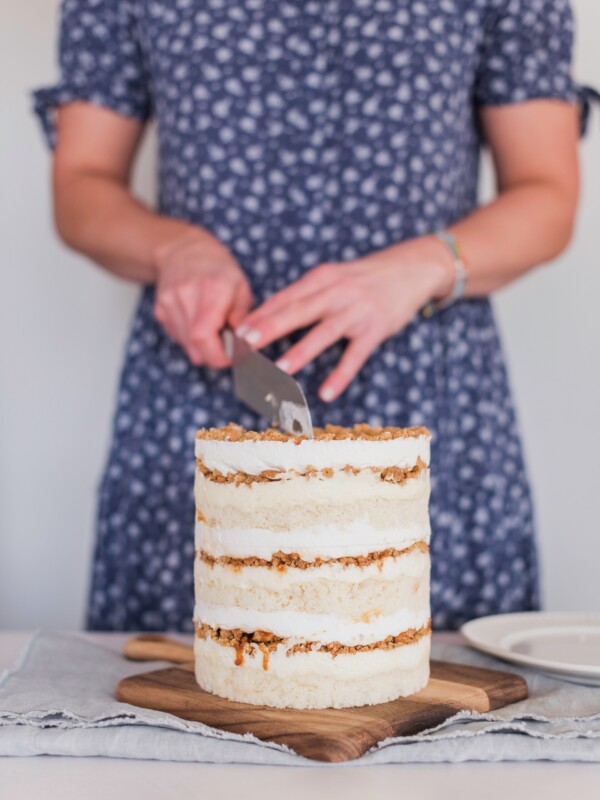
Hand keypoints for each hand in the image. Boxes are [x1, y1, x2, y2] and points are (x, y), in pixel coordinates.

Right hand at [153, 228, 252, 367]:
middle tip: (226, 349)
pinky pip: (178, 337)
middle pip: (195, 345)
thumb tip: (243, 343)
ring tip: (214, 330)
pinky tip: (198, 323)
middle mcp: (186, 295)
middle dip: (213, 355)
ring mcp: (169, 302)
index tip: (233, 356)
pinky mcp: (160, 309)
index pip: (204, 336)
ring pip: (186, 344)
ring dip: (202, 347)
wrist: (183, 251)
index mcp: (211, 288)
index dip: (218, 355)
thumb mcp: (241, 287)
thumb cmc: (219, 270)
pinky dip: (190, 339)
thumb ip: (243, 316)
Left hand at [237, 237, 453, 400]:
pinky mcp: (376, 329)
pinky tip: (327, 392)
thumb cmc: (364, 278)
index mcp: (321, 278)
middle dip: (270, 328)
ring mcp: (357, 311)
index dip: (261, 314)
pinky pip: (356, 355)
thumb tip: (268, 315)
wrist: (412, 268)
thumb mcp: (333, 277)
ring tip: (279, 369)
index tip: (237, 330)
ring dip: (301, 351)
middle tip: (246, 344)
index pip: (285, 297)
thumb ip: (305, 294)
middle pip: (298, 311)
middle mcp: (337, 292)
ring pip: (324, 333)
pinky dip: (341, 375)